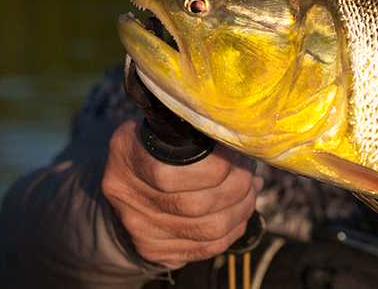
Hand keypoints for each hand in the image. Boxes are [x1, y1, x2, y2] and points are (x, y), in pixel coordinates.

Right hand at [101, 120, 260, 268]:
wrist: (127, 187)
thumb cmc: (156, 148)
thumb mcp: (163, 127)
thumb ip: (194, 130)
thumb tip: (239, 139)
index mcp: (127, 154)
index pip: (174, 173)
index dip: (217, 166)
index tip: (237, 153)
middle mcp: (126, 195)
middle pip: (198, 204)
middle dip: (238, 186)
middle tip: (250, 171)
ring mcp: (139, 229)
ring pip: (210, 228)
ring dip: (242, 208)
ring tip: (251, 189)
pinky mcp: (155, 250)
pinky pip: (209, 246)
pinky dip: (235, 228)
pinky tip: (241, 211)